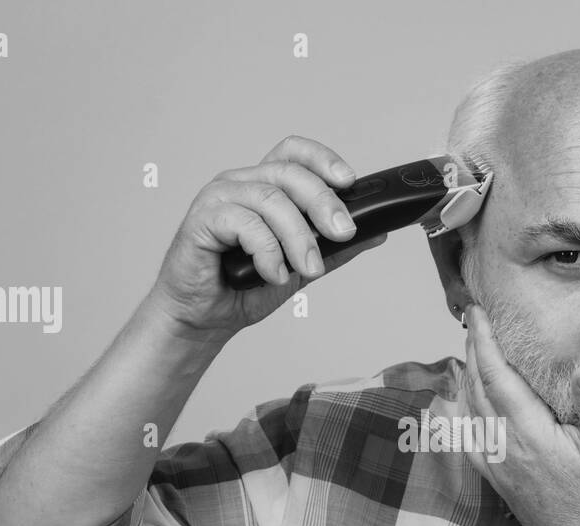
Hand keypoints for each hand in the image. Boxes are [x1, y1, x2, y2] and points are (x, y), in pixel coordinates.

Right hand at [147, 135, 387, 339]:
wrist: (204, 318)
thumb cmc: (242, 288)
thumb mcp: (300, 267)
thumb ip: (335, 248)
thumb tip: (377, 232)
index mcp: (264, 186)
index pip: (294, 153)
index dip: (323, 158)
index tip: (349, 180)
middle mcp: (241, 183)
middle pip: (289, 173)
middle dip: (324, 203)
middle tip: (343, 234)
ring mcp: (219, 198)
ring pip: (271, 200)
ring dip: (298, 237)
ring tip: (308, 270)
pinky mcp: (202, 219)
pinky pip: (244, 223)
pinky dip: (267, 251)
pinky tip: (273, 275)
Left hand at [460, 302, 579, 525]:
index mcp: (528, 435)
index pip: (497, 376)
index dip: (484, 341)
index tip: (476, 313)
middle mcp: (503, 448)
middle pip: (476, 387)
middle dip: (473, 350)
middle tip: (474, 320)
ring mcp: (495, 465)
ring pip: (469, 409)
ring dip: (468, 375)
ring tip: (471, 349)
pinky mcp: (496, 478)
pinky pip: (468, 435)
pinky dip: (463, 409)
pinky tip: (463, 400)